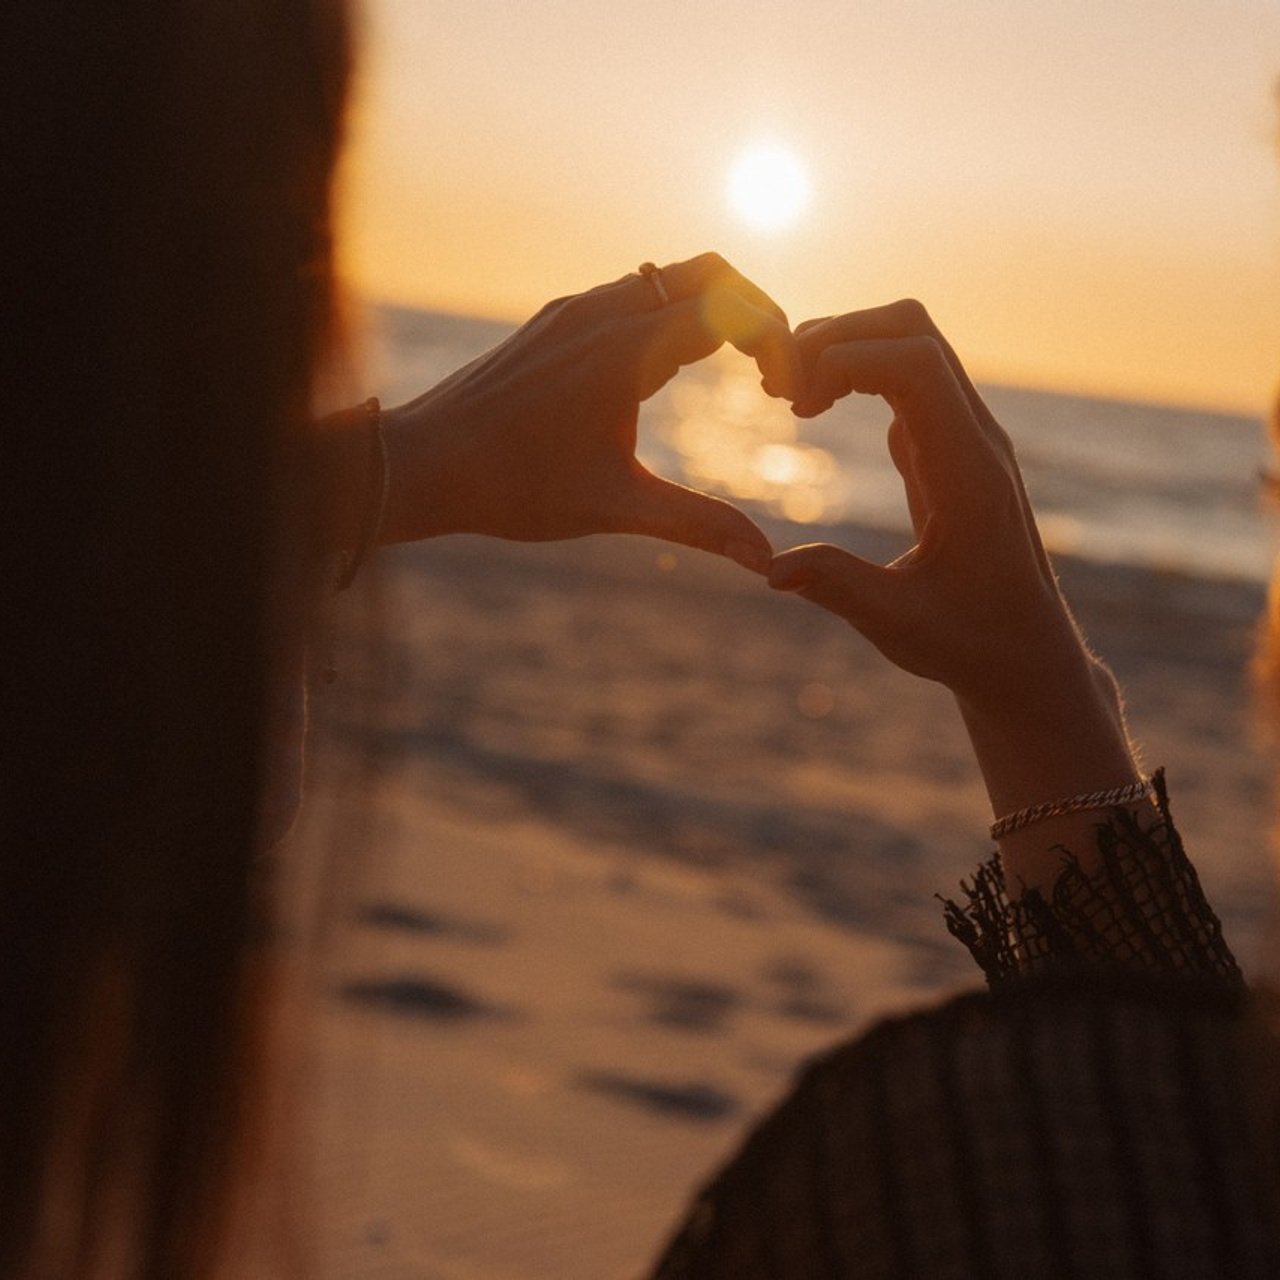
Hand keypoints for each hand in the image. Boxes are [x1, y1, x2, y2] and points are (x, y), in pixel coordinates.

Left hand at [380, 253, 800, 572]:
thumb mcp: (613, 507)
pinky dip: (671, 314)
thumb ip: (696, 524)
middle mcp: (602, 312)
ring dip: (714, 310)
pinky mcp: (554, 321)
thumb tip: (763, 559)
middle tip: (772, 372)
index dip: (779, 343)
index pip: (733, 311)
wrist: (420, 464)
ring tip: (733, 374)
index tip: (787, 396)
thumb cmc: (511, 487)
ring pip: (669, 277)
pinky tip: (669, 373)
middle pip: (712, 272)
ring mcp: (574, 311)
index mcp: (625, 350)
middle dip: (758, 311)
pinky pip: (631, 292)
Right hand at [767, 300, 1142, 869]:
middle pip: (913, 329)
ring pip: (910, 343)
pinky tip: (813, 413)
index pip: (915, 363)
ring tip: (793, 399)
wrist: (1026, 656)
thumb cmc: (968, 644)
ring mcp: (965, 437)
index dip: (844, 358)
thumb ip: (836, 588)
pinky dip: (853, 373)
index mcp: (968, 472)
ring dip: (845, 349)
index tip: (792, 404)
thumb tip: (767, 567)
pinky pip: (906, 378)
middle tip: (782, 389)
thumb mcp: (897, 625)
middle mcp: (974, 439)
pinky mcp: (949, 448)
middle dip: (838, 336)